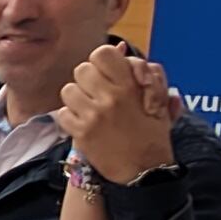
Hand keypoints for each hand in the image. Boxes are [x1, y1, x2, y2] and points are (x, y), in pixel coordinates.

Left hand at [54, 41, 177, 183]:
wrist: (144, 171)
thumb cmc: (153, 134)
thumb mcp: (157, 98)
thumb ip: (143, 72)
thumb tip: (121, 48)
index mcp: (130, 86)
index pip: (102, 53)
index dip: (102, 61)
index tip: (107, 73)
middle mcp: (110, 97)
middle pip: (82, 70)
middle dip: (88, 79)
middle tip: (97, 92)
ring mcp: (94, 115)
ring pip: (69, 90)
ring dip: (77, 98)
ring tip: (89, 108)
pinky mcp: (82, 133)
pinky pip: (63, 113)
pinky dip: (70, 118)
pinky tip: (83, 124)